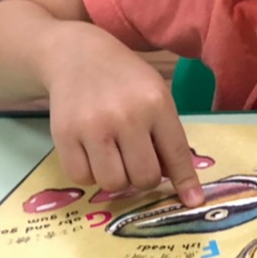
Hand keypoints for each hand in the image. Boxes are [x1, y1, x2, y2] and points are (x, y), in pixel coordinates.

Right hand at [42, 26, 203, 204]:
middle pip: (144, 177)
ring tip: (116, 158)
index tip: (192, 201)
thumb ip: (167, 134)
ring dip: (118, 179)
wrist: (77, 56)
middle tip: (140, 164)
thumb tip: (177, 179)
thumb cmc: (125, 79)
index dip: (185, 182)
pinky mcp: (63, 135)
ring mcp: (92, 127)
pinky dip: (90, 174)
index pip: (176, 154)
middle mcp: (126, 117)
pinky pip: (82, 178)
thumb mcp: (156, 95)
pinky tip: (94, 154)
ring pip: (113, 183)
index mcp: (156, 104)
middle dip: (146, 179)